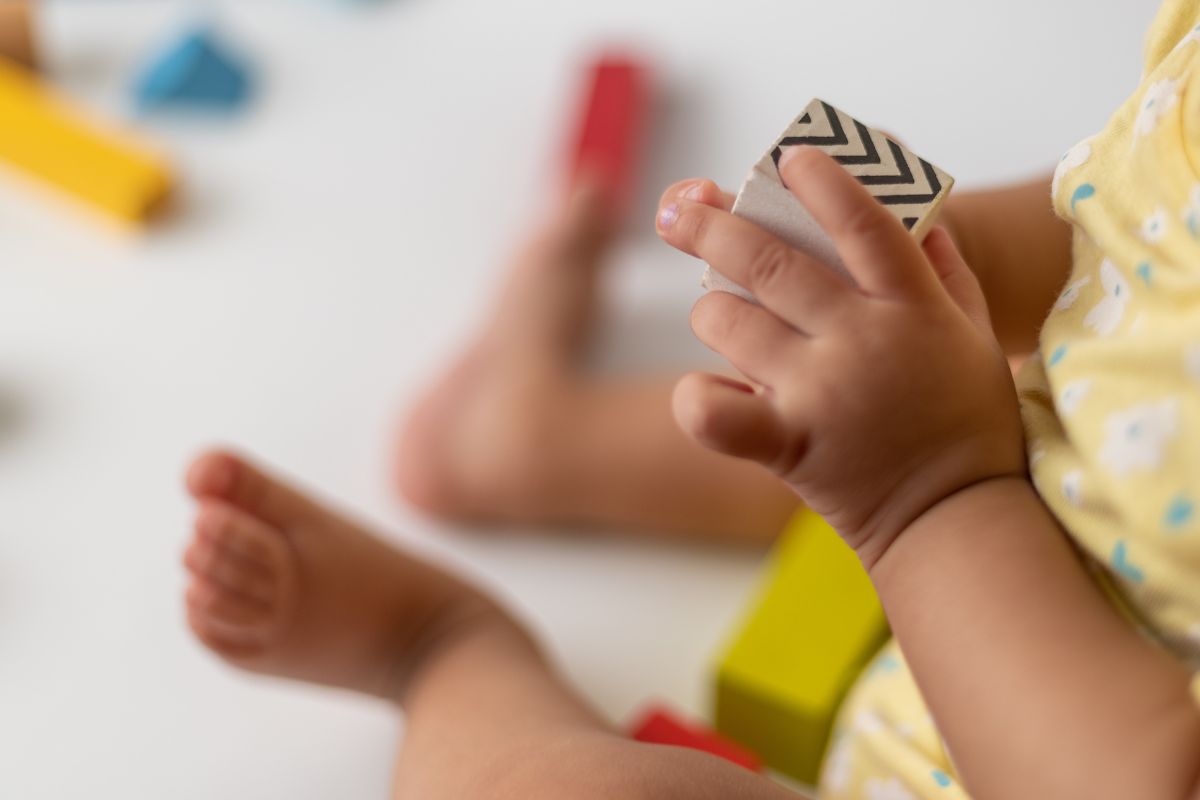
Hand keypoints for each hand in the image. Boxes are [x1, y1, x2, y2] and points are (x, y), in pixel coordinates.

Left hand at [656, 146, 1025, 567]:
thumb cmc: (966, 417)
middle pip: (769, 261)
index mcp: (912, 304)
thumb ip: (943, 266)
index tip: (787, 159)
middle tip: (680, 212)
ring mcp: (820, 392)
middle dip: (712, 225)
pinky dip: (696, 397)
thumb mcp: (974, 331)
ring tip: (716, 310)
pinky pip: (716, 413)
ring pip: (730, 322)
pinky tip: (700, 388)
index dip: (819, 182)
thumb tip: (910, 209)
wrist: (953, 514)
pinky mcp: (788, 445)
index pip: (860, 222)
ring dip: (711, 309)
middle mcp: (861, 340)